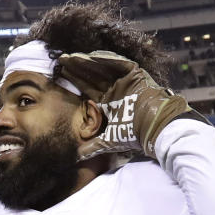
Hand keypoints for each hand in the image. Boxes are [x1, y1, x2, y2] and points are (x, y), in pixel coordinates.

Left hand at [57, 50, 198, 160]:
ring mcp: (124, 80)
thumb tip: (75, 158)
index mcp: (107, 102)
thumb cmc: (133, 135)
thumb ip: (91, 147)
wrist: (154, 127)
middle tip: (61, 60)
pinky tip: (90, 56)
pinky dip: (106, 59)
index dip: (75, 81)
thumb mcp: (107, 141)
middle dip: (76, 68)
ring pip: (102, 67)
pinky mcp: (135, 74)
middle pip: (92, 75)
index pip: (87, 88)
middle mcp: (114, 89)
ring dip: (87, 62)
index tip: (60, 74)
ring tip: (71, 57)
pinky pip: (118, 63)